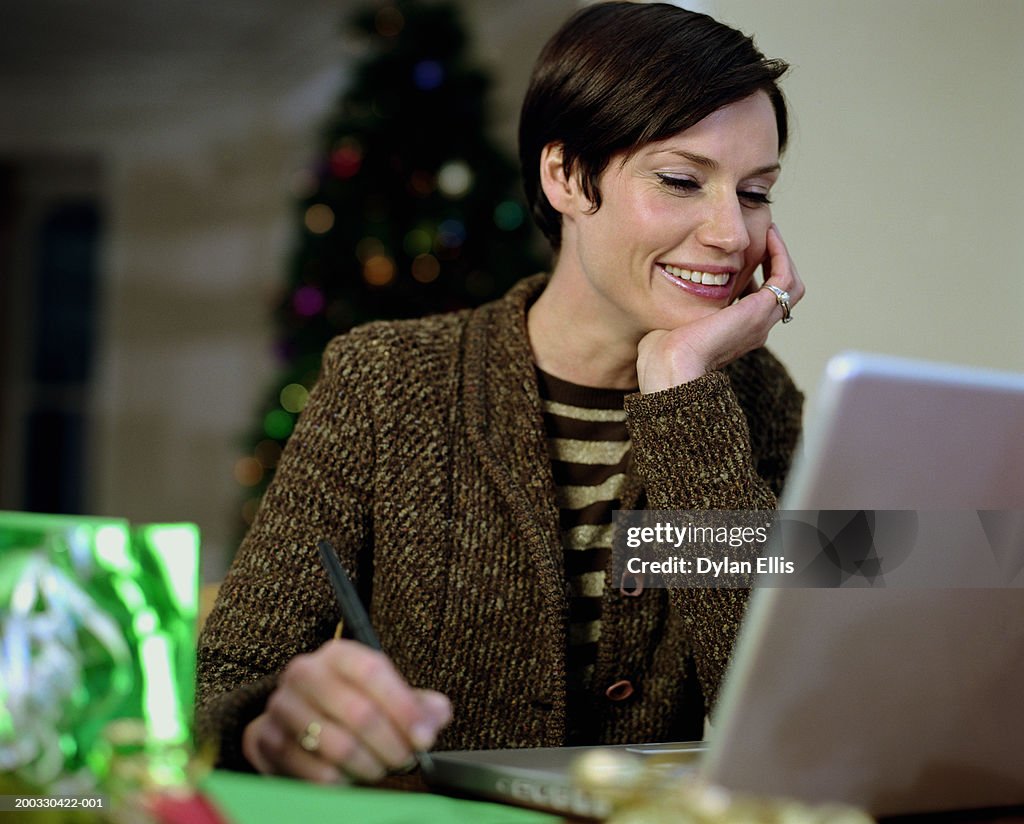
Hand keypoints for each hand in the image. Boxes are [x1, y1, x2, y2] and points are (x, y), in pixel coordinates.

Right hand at [242, 639, 450, 783]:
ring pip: (336, 745)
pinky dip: (340, 782)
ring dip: (368, 765)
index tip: (424, 737)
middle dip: (391, 744)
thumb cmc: (350, 703)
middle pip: (358, 712)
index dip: (404, 707)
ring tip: (379, 768)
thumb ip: (418, 703)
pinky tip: (350, 778)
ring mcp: (282, 705)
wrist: (293, 717)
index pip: (373, 671)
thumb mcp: (385, 694)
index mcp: (338, 653)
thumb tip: (438, 714)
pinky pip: (312, 771)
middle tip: (405, 759)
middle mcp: (305, 672)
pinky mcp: (267, 740)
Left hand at [636, 224, 803, 392]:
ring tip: (770, 232)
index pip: (761, 301)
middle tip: (766, 236)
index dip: (759, 273)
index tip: (746, 251)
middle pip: (782, 293)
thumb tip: (678, 286)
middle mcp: (755, 329)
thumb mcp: (678, 321)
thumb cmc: (663, 350)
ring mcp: (760, 322)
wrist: (671, 364)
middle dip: (776, 262)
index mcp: (738, 333)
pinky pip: (784, 279)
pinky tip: (769, 237)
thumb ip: (686, 305)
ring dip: (782, 256)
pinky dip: (781, 256)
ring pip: (790, 286)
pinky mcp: (758, 312)